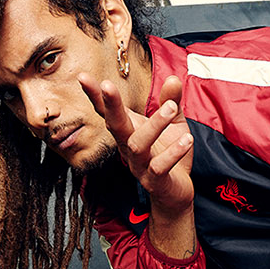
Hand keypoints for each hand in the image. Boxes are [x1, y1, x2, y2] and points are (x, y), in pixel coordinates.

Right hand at [80, 73, 192, 219]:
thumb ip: (171, 101)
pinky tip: (187, 139)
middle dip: (111, 106)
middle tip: (108, 85)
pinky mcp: (154, 181)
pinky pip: (159, 167)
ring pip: (138, 144)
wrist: (175, 192)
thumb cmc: (169, 153)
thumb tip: (174, 77)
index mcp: (129, 131)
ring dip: (154, 125)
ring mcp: (139, 165)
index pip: (108, 111)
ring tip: (171, 107)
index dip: (95, 95)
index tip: (82, 76)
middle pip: (115, 126)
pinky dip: (173, 153)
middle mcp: (128, 147)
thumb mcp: (173, 123)